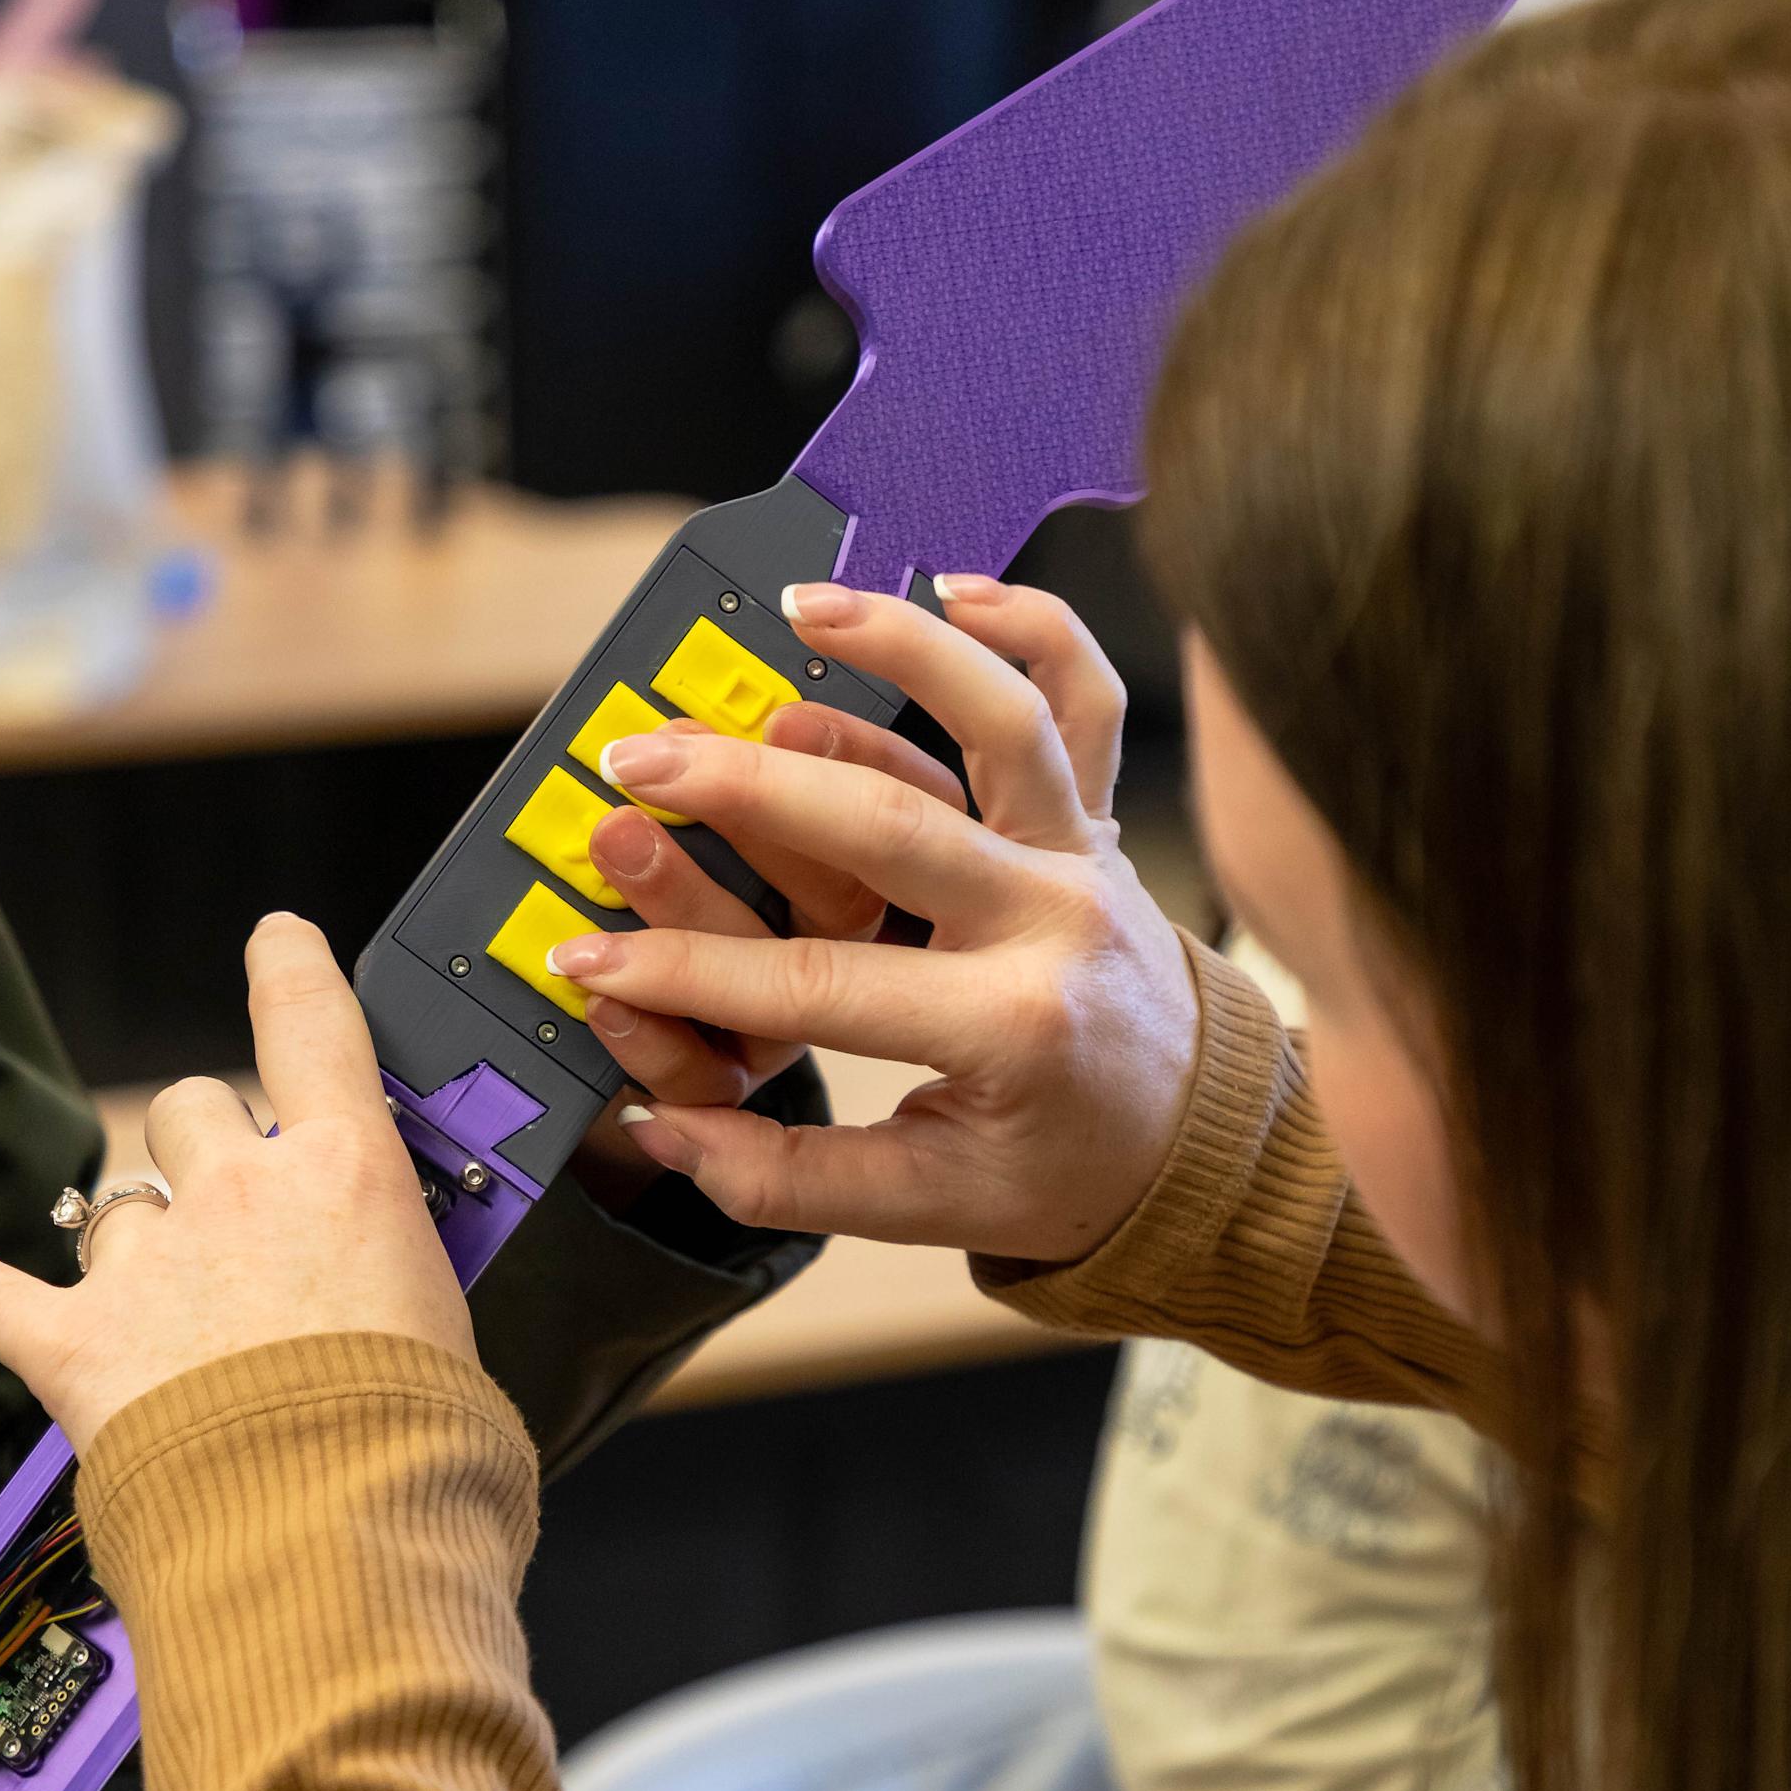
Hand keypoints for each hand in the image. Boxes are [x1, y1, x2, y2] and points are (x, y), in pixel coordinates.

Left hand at [0, 915, 472, 1454]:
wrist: (337, 1535)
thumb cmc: (419, 1441)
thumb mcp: (453, 1319)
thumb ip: (405, 1272)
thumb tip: (391, 1291)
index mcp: (347, 1172)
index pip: (311, 1023)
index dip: (289, 966)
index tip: (275, 940)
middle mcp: (242, 1193)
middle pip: (193, 1106)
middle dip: (205, 1144)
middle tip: (234, 1210)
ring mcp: (152, 1267)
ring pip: (116, 1203)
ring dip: (133, 1236)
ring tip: (159, 1305)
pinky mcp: (76, 1347)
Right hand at [548, 577, 1198, 1261]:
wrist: (1198, 1142)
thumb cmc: (1066, 1166)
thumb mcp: (935, 1204)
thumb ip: (795, 1176)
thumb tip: (666, 1128)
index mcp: (1006, 1026)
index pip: (817, 986)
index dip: (687, 973)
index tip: (592, 957)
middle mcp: (1051, 920)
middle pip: (886, 823)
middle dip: (744, 789)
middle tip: (638, 764)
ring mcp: (1081, 853)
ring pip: (1003, 719)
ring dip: (901, 647)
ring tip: (795, 611)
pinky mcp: (1096, 816)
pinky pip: (1087, 699)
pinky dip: (1036, 626)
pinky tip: (956, 586)